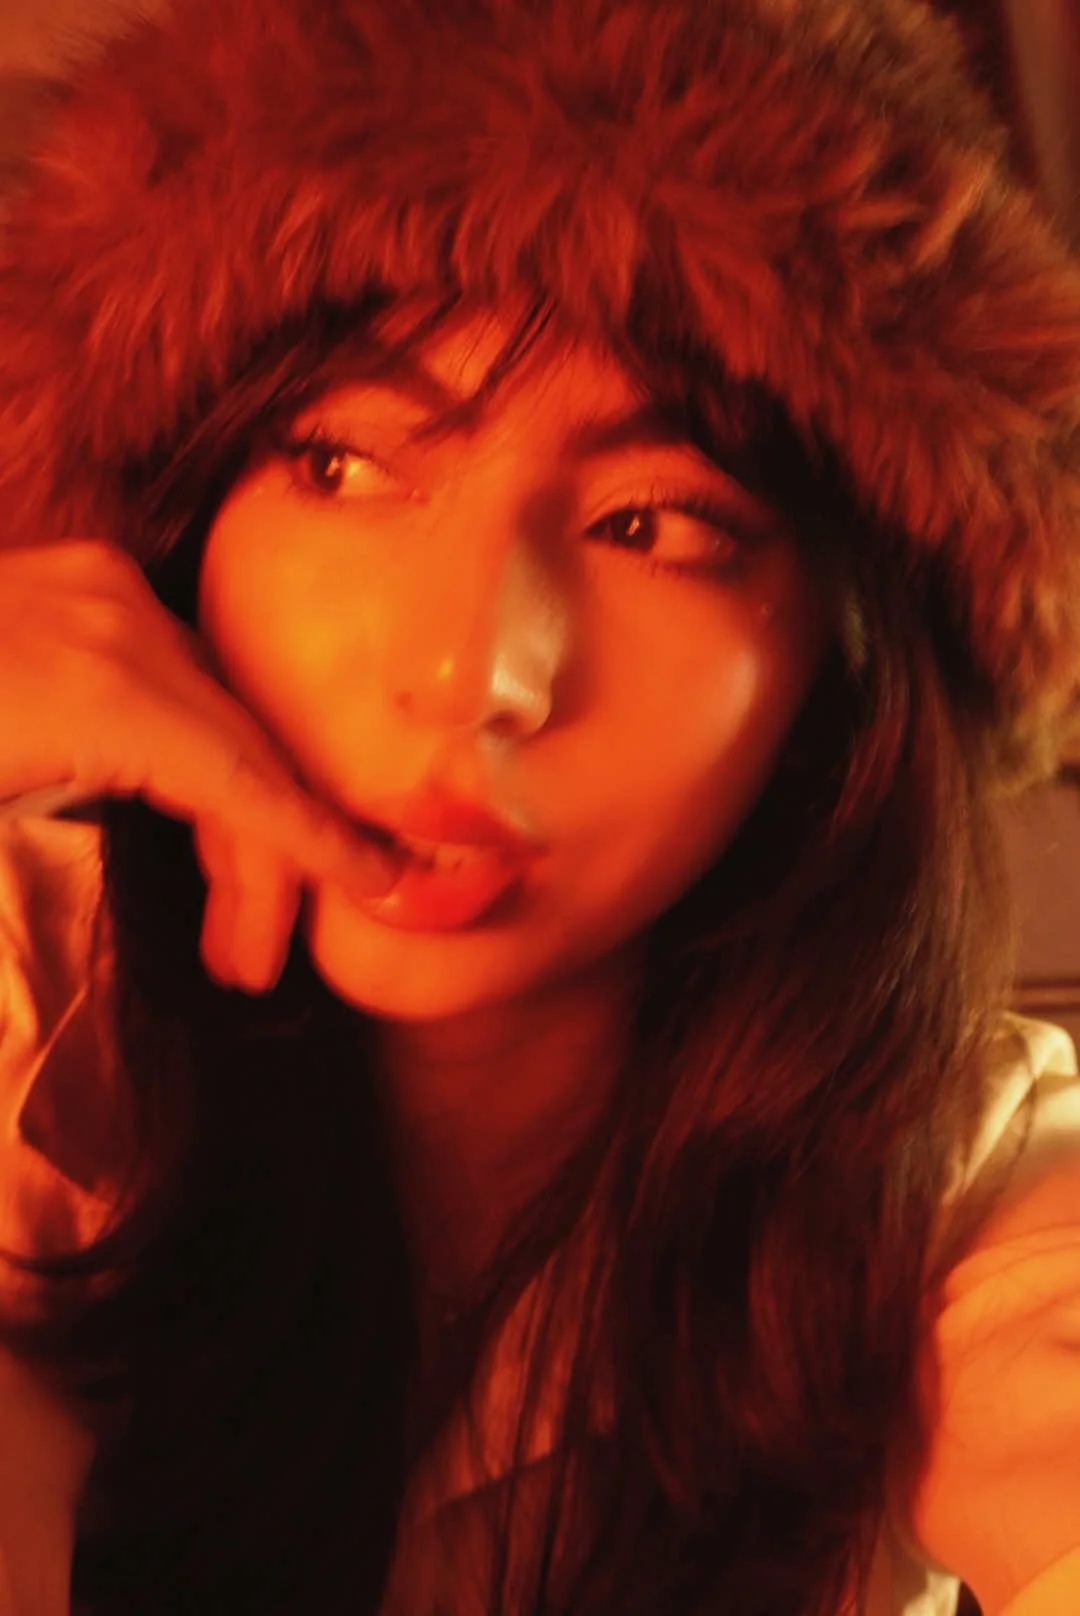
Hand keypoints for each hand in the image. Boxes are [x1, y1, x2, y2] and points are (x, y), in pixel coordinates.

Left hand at [0, 539, 400, 991]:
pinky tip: (193, 823)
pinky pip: (174, 685)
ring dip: (229, 817)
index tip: (382, 885)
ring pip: (212, 717)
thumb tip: (159, 955)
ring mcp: (96, 594)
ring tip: (221, 923)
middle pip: (235, 752)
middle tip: (250, 964)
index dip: (311, 844)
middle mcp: (114, 620)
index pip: (239, 779)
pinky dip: (194, 760)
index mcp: (94, 687)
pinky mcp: (79, 590)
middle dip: (263, 862)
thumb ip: (53, 887)